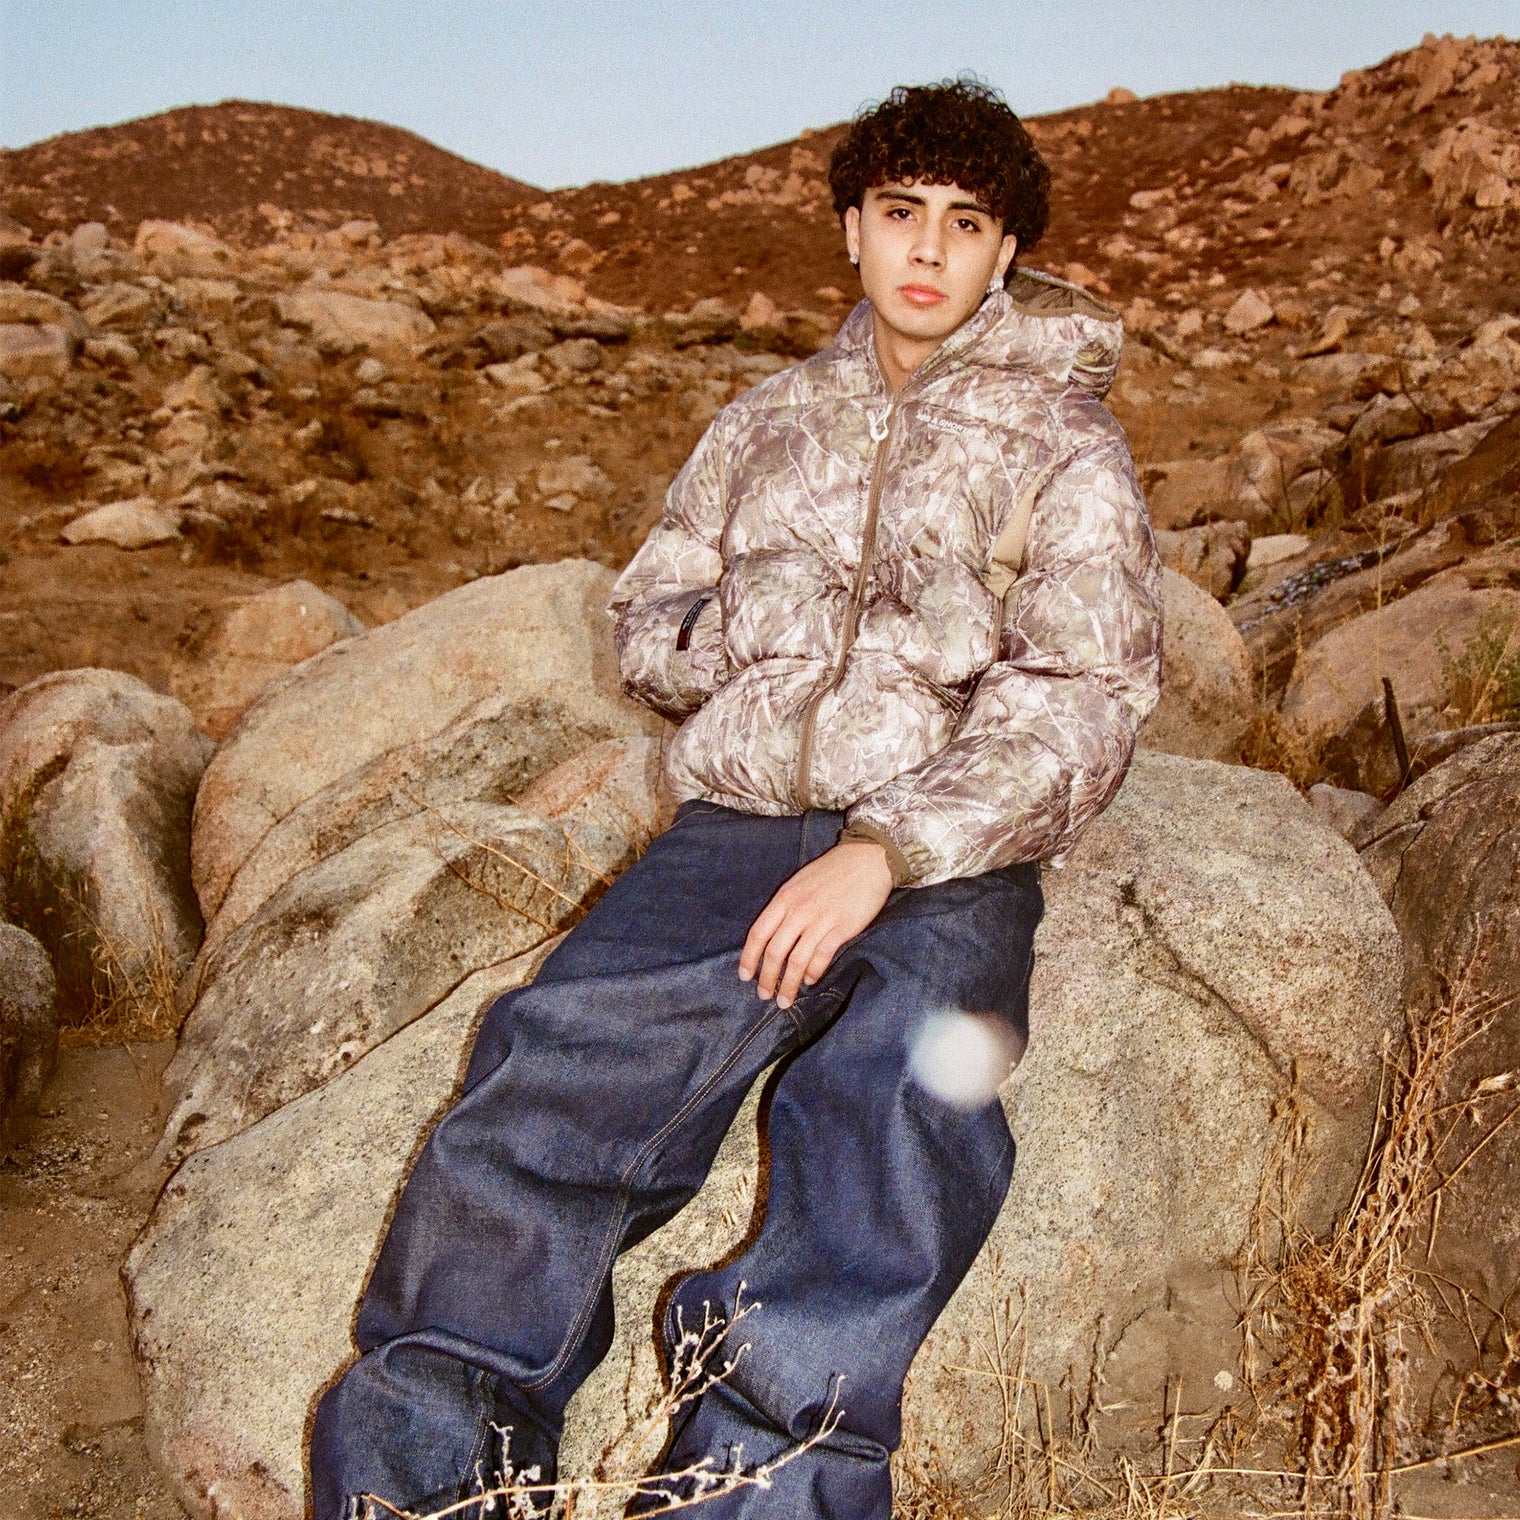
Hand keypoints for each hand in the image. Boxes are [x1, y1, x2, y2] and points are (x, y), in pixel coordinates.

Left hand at [739, 840, 893, 1008]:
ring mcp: (820, 919)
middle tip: (764, 995)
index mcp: (784, 898)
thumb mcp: (799, 883)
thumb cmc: (832, 871)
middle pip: (775, 951)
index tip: (745, 976)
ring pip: (796, 960)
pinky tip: (810, 981)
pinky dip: (813, 973)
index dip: (749, 958)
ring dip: (789, 984)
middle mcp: (798, 910)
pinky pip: (821, 957)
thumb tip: (773, 936)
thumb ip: (786, 907)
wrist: (867, 859)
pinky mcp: (841, 928)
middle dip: (767, 978)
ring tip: (785, 1000)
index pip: (758, 933)